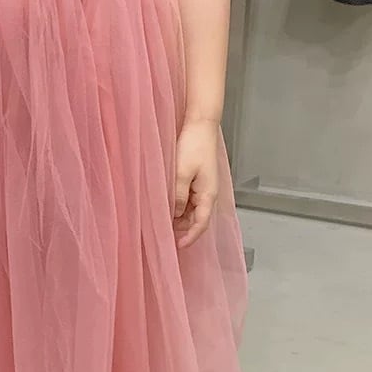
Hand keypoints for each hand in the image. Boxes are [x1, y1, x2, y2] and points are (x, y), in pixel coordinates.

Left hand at [174, 119, 219, 247]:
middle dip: (182, 228)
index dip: (190, 237)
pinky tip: (168, 203)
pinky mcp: (198, 179)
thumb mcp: (181, 173)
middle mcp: (208, 193)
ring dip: (180, 216)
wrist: (201, 125)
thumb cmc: (194, 146)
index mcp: (208, 194)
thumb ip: (178, 196)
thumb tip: (175, 214)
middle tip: (164, 232)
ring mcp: (203, 187)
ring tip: (162, 219)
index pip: (201, 224)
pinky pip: (189, 199)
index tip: (178, 246)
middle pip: (196, 219)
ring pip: (192, 210)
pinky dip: (179, 205)